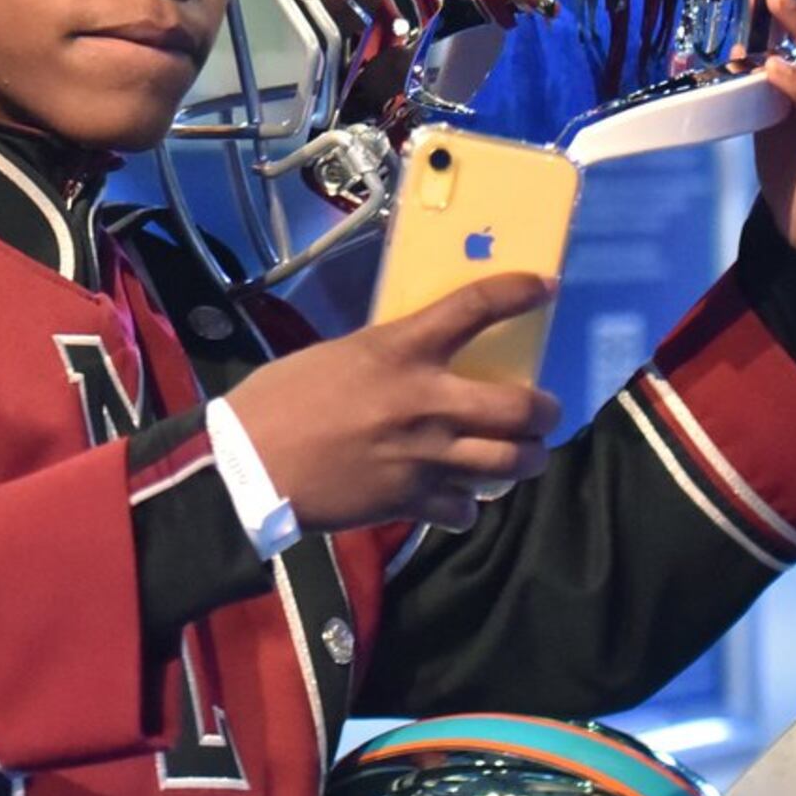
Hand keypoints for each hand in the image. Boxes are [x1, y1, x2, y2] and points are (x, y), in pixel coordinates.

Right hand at [221, 274, 566, 535]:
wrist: (249, 464)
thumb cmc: (280, 398)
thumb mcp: (338, 355)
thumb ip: (388, 358)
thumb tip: (416, 363)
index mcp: (401, 351)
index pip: (476, 307)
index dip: (519, 291)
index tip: (545, 286)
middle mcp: (427, 401)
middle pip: (521, 407)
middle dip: (545, 411)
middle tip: (542, 411)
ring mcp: (425, 456)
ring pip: (509, 463)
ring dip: (524, 459)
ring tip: (520, 456)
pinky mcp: (412, 500)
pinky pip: (466, 508)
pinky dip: (467, 504)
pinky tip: (458, 497)